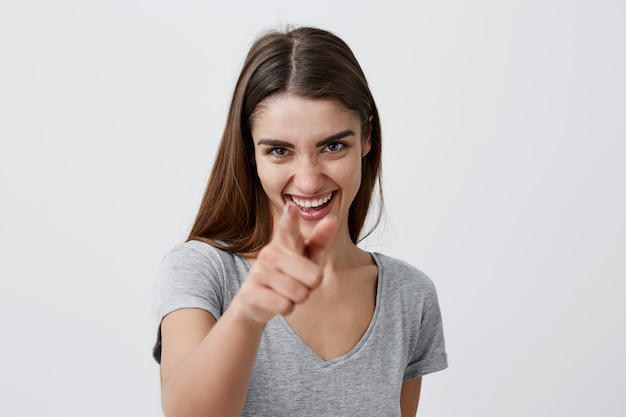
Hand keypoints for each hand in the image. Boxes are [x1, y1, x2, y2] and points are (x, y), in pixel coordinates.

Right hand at [234, 203, 337, 323]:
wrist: (256, 300)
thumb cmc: (290, 273)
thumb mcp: (307, 257)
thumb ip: (320, 239)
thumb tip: (332, 219)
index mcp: (286, 241)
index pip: (289, 229)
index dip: (291, 220)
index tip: (292, 208)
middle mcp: (270, 253)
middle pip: (313, 276)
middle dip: (312, 285)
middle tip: (302, 282)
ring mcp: (258, 272)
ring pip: (299, 293)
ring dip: (299, 298)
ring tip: (288, 292)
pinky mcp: (250, 293)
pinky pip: (284, 306)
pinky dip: (287, 308)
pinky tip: (277, 301)